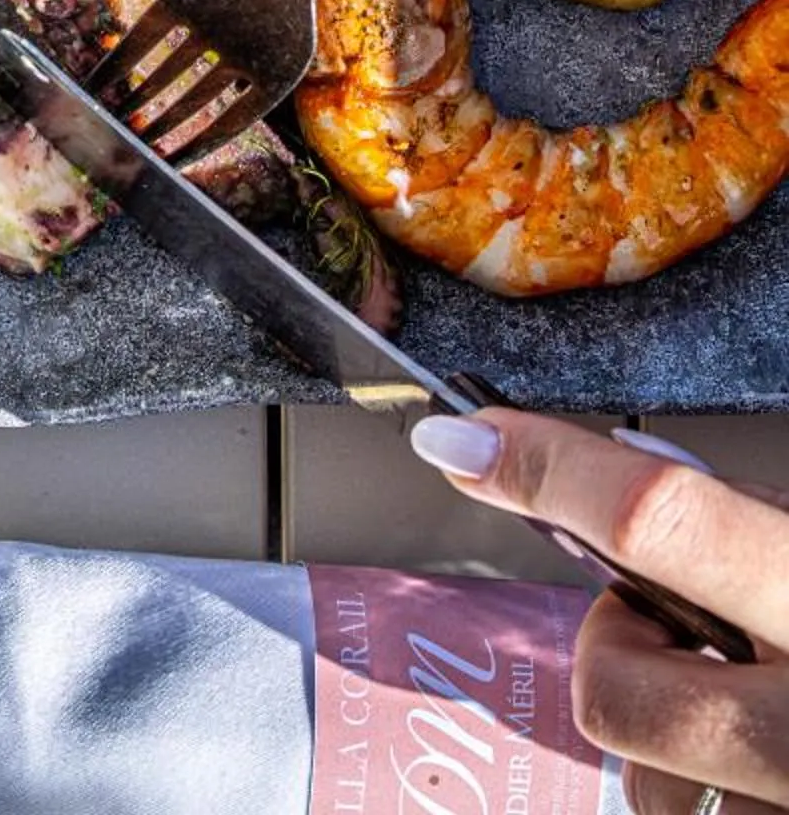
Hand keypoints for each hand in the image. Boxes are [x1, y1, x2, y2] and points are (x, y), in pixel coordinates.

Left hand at [411, 408, 788, 814]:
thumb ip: (736, 515)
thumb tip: (599, 456)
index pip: (659, 519)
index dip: (548, 471)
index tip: (462, 440)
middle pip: (611, 684)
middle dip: (616, 648)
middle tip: (681, 630)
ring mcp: (787, 804)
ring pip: (638, 770)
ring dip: (666, 728)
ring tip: (752, 704)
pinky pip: (672, 810)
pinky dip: (696, 781)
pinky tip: (760, 756)